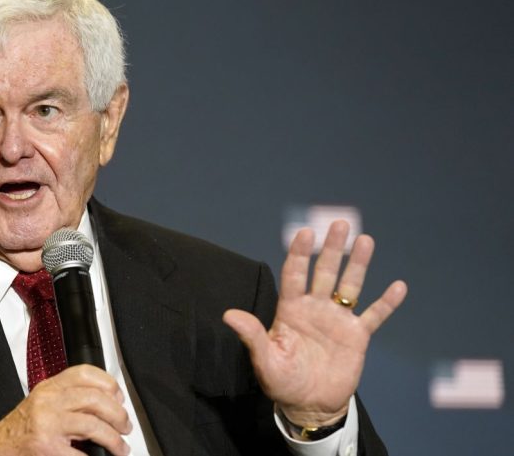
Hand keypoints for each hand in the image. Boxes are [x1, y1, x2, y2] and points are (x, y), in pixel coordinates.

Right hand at [0, 365, 131, 455]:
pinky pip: (81, 452)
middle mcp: (47, 401)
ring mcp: (47, 424)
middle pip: (94, 398)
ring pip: (93, 424)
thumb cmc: (18, 431)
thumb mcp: (41, 404)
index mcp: (48, 388)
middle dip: (117, 414)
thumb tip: (105, 403)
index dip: (108, 383)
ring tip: (119, 447)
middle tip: (125, 426)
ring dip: (113, 438)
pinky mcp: (46, 446)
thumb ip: (67, 399)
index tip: (119, 398)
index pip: (84, 373)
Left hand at [222, 220, 406, 426]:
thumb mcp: (265, 359)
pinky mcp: (357, 337)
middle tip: (339, 223)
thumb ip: (252, 335)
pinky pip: (374, 316)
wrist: (309, 405)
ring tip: (365, 240)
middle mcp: (315, 309)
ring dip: (358, 264)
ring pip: (349, 286)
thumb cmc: (281, 381)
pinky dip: (386, 302)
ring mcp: (337, 320)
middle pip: (324, 272)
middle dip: (331, 248)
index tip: (304, 232)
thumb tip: (229, 315)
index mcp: (290, 310)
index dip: (299, 254)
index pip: (294, 275)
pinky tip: (399, 286)